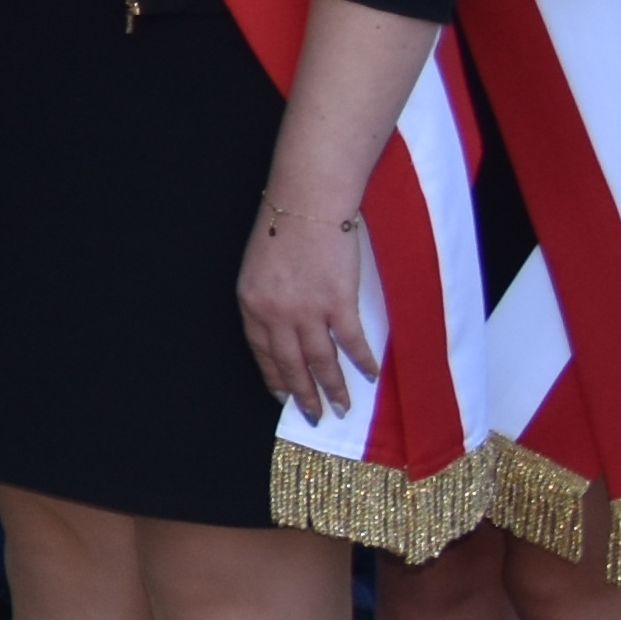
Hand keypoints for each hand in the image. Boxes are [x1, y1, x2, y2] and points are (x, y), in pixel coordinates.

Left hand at [236, 195, 382, 416]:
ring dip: (333, 389)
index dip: (274, 377)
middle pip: (290, 364)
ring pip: (320, 361)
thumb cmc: (284, 229)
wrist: (307, 203)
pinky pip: (350, 342)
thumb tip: (283, 328)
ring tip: (343, 408)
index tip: (282, 396)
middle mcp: (275, 313)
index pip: (261, 352)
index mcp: (252, 304)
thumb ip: (267, 300)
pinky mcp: (337, 302)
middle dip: (303, 395)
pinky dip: (361, 362)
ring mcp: (307, 310)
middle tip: (315, 416)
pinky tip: (369, 376)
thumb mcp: (258, 269)